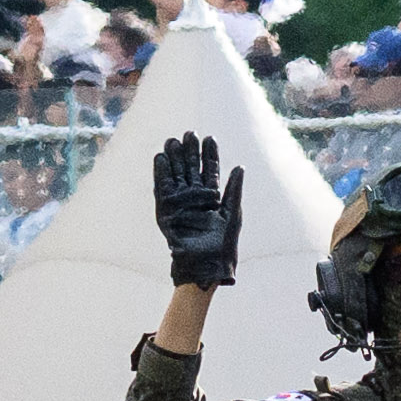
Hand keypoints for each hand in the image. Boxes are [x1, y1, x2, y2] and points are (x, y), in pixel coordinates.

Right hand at [152, 135, 242, 288]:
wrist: (206, 266)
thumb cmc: (223, 247)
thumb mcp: (232, 215)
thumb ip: (234, 191)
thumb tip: (239, 166)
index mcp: (213, 198)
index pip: (210, 170)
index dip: (209, 154)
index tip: (209, 138)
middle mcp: (195, 198)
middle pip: (192, 169)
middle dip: (190, 151)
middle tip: (189, 134)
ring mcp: (180, 203)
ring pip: (177, 175)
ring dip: (175, 158)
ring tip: (174, 140)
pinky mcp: (167, 210)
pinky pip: (162, 188)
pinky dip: (161, 173)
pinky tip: (161, 158)